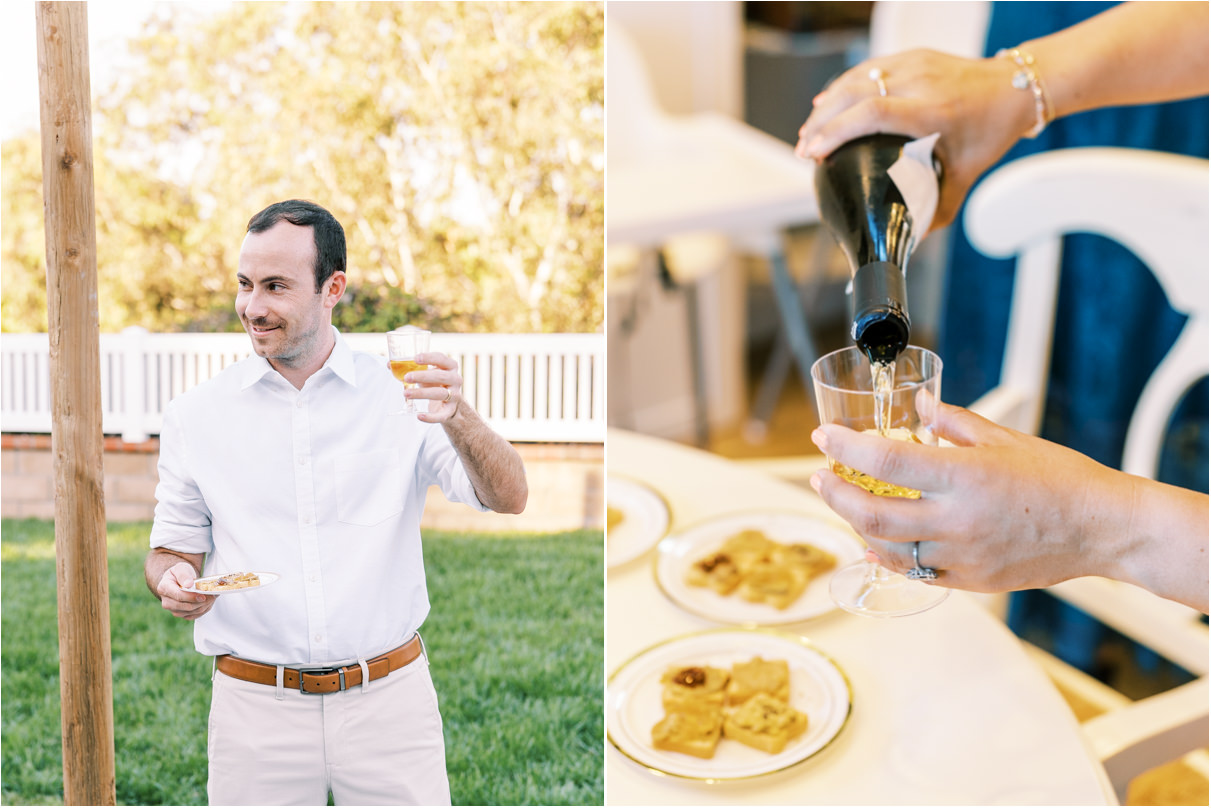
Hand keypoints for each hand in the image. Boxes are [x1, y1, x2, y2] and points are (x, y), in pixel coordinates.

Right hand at [157, 561, 215, 619]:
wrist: (179, 580)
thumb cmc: (179, 573)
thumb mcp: (181, 568)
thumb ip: (184, 575)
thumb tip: (188, 584)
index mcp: (164, 588)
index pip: (178, 596)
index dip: (191, 597)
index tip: (203, 595)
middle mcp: (166, 601)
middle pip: (186, 606)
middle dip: (201, 602)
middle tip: (213, 595)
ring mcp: (173, 609)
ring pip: (191, 612)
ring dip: (204, 605)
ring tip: (212, 596)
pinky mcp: (181, 614)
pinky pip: (194, 615)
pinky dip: (203, 609)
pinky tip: (208, 602)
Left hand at [406, 351, 462, 422]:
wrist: (448, 402)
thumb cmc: (434, 382)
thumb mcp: (425, 373)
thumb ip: (410, 368)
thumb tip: (389, 364)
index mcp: (450, 366)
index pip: (442, 359)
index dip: (429, 358)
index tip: (415, 358)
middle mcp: (455, 379)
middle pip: (441, 376)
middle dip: (422, 376)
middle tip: (406, 377)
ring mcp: (455, 395)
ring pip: (439, 393)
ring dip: (421, 393)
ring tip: (405, 393)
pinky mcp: (450, 410)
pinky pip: (442, 415)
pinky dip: (430, 417)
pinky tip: (419, 416)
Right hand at [794, 49, 1035, 230]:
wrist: (1018, 87)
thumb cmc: (992, 130)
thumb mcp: (966, 174)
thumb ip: (938, 208)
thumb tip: (912, 241)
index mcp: (932, 111)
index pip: (871, 113)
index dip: (836, 131)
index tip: (813, 152)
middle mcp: (921, 82)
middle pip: (854, 92)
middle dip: (821, 121)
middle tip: (803, 148)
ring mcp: (916, 64)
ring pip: (857, 77)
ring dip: (827, 103)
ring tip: (809, 130)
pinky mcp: (914, 56)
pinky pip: (868, 68)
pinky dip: (843, 87)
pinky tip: (828, 103)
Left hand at [807, 400, 1123, 593]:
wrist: (1103, 528)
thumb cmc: (1060, 479)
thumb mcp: (1003, 437)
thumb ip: (951, 421)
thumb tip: (918, 403)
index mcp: (963, 475)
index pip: (883, 459)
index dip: (844, 447)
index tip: (823, 437)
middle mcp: (956, 519)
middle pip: (870, 513)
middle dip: (834, 493)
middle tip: (821, 477)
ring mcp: (961, 555)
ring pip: (884, 547)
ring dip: (855, 524)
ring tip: (845, 503)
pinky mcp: (970, 580)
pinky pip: (913, 572)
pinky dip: (886, 556)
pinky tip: (873, 542)